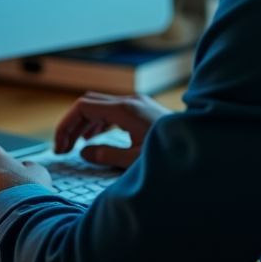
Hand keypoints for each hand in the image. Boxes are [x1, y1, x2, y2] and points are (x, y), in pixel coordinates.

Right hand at [54, 91, 171, 167]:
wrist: (200, 145)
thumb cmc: (170, 153)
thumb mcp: (133, 160)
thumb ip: (105, 155)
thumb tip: (84, 152)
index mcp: (124, 109)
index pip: (83, 107)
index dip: (66, 126)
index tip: (60, 146)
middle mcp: (129, 101)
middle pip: (88, 104)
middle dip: (72, 125)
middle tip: (63, 148)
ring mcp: (137, 104)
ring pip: (99, 106)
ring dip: (84, 123)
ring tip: (75, 145)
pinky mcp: (142, 110)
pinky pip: (112, 110)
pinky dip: (98, 122)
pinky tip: (95, 138)